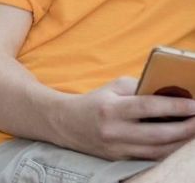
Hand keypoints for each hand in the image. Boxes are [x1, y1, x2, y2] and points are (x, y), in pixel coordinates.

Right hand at [58, 77, 194, 159]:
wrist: (65, 123)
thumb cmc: (95, 101)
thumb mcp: (113, 87)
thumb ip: (141, 88)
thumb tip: (171, 93)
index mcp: (110, 109)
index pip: (147, 107)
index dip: (175, 107)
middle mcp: (114, 131)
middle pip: (158, 134)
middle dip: (187, 128)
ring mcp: (117, 149)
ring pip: (159, 151)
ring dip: (182, 142)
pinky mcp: (120, 160)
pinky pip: (151, 158)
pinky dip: (169, 151)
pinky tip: (180, 142)